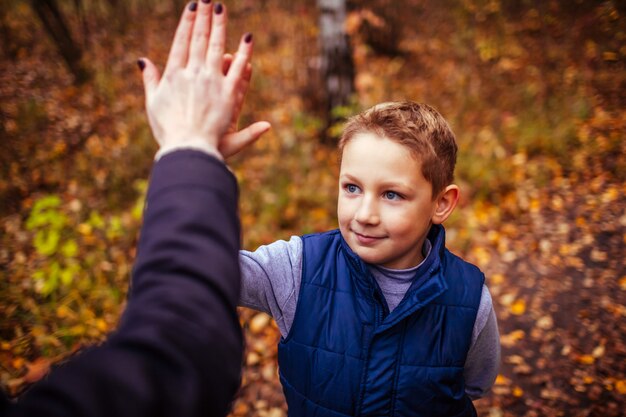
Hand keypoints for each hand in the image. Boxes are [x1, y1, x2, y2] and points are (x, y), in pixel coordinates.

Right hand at [138, 1, 268, 158]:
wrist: (187, 148)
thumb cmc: (168, 130)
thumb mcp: (153, 103)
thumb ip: (151, 80)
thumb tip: (142, 60)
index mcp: (173, 75)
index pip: (180, 43)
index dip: (187, 24)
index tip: (192, 8)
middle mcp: (192, 74)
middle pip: (199, 40)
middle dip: (203, 18)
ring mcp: (211, 82)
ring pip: (217, 47)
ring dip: (220, 26)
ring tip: (221, 8)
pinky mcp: (228, 94)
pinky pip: (238, 69)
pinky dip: (244, 53)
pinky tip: (248, 37)